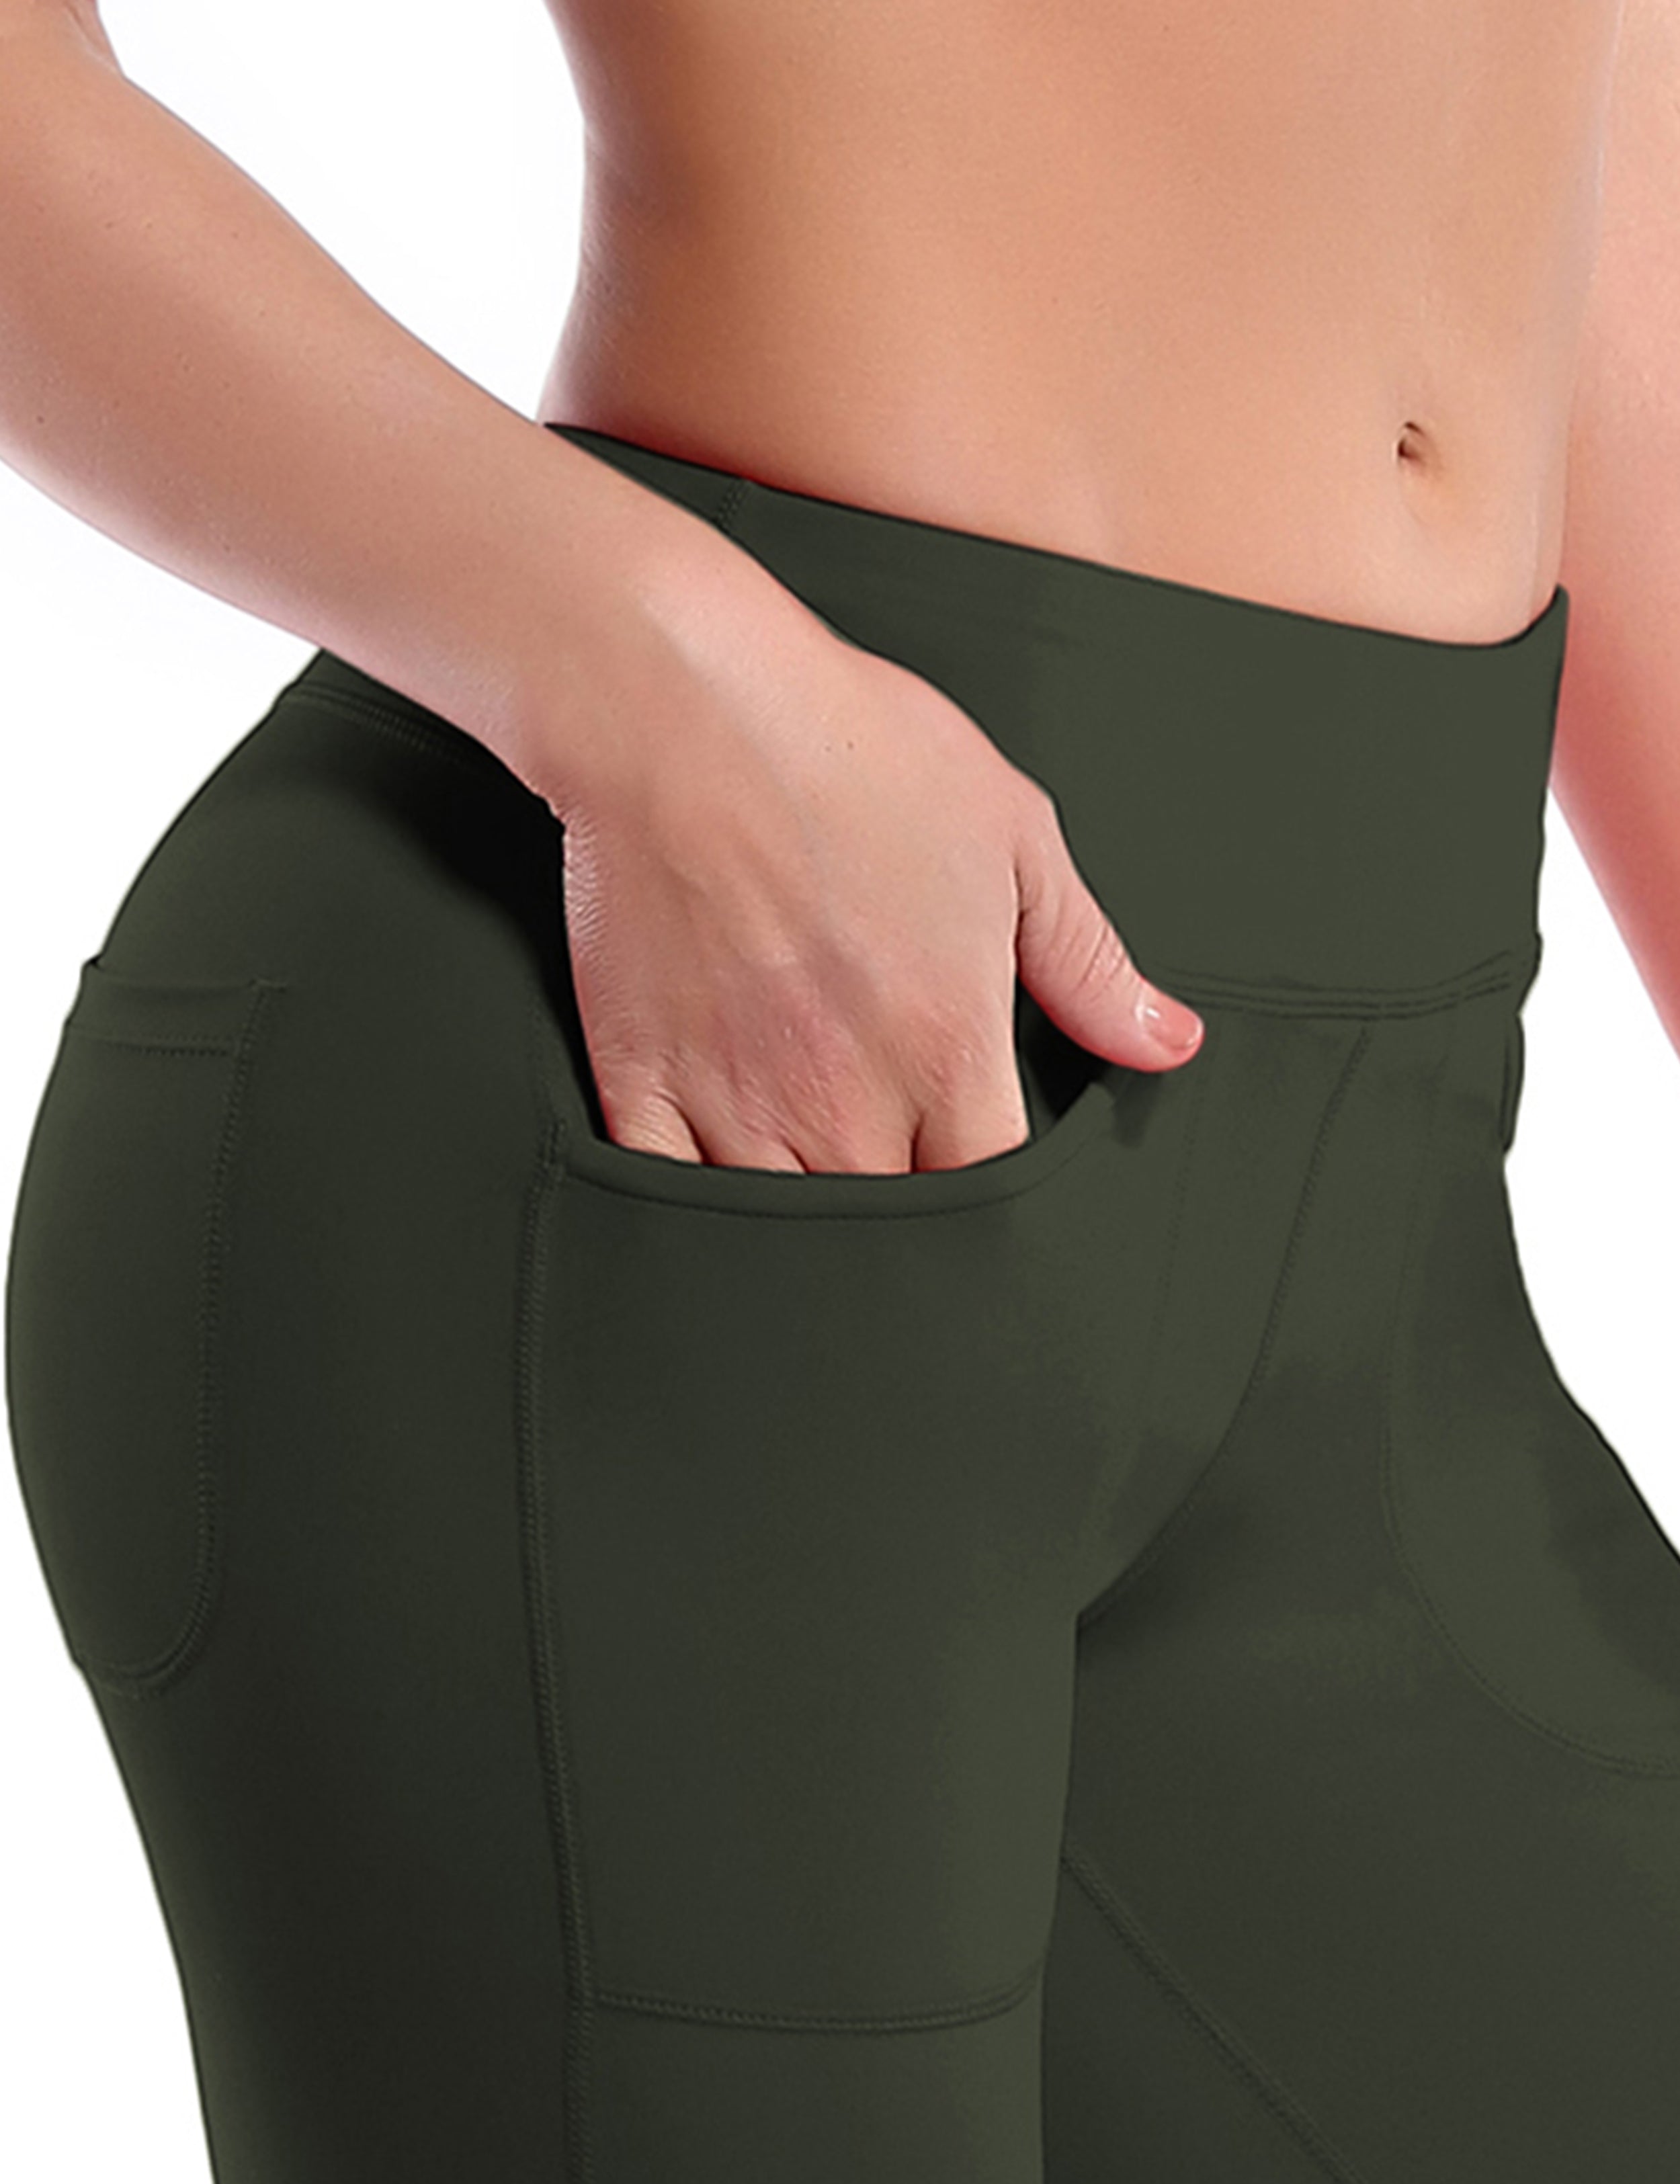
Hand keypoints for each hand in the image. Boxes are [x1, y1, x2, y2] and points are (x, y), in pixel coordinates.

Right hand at [543, 560, 1202, 1174]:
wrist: (684, 704)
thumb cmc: (852, 748)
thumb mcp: (1013, 836)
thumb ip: (1088, 962)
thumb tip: (1169, 1044)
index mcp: (947, 1046)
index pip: (990, 1191)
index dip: (991, 1205)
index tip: (977, 1178)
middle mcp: (846, 1096)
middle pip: (890, 1228)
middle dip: (903, 1222)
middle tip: (897, 1189)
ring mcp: (734, 1095)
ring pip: (783, 1234)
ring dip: (807, 1234)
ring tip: (818, 1208)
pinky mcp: (641, 1075)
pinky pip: (668, 1199)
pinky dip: (692, 1219)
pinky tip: (714, 1203)